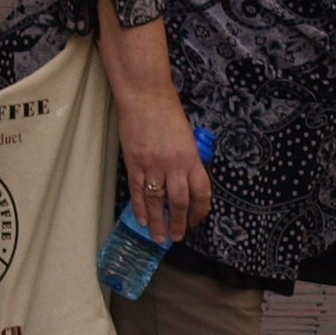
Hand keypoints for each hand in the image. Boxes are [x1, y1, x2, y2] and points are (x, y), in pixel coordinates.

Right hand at [117, 97, 211, 245]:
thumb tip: (186, 182)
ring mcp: (153, 166)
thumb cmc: (168, 112)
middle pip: (178, 203)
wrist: (145, 97)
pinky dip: (140, 208)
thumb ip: (187, 160)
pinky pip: (137, 192)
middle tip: (176, 237)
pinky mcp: (134, 163)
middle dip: (178, 223)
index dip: (199, 211)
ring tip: (158, 237)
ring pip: (157, 202)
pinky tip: (142, 220)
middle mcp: (174, 165)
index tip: (195, 221)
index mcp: (191, 158)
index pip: (201, 193)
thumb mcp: (187, 137)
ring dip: (158, 222)